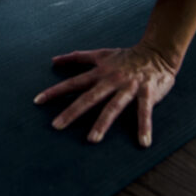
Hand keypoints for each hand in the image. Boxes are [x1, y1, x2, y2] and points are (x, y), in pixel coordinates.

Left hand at [33, 45, 176, 146]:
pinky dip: (144, 127)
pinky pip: (144, 112)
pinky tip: (143, 143)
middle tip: (56, 126)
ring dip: (102, 123)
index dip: (55, 91)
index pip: (73, 83)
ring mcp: (129, 87)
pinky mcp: (147, 93)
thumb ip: (78, 58)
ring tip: (92, 140)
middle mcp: (111, 80)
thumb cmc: (127, 56)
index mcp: (100, 73)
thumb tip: (53, 60)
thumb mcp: (101, 54)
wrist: (158, 52)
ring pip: (113, 107)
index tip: (37, 101)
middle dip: (72, 111)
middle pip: (88, 97)